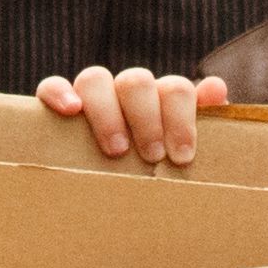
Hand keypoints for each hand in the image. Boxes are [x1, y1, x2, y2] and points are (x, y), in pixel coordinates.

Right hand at [38, 64, 228, 165]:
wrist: (117, 188)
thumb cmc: (157, 166)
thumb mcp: (180, 148)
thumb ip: (203, 121)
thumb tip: (216, 89)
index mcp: (162, 98)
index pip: (174, 89)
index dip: (181, 118)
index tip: (182, 155)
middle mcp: (127, 90)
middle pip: (136, 81)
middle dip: (146, 119)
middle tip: (152, 156)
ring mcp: (92, 94)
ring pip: (95, 79)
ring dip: (107, 113)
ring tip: (116, 150)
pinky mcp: (59, 103)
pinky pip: (51, 85)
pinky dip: (59, 93)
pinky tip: (70, 111)